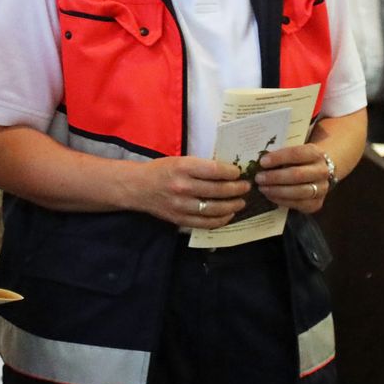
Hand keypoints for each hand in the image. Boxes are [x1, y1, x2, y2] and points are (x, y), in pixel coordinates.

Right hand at [133, 156, 247, 228]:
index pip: (215, 170)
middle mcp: (183, 186)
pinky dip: (221, 220)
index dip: (231, 172)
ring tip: (241, 202)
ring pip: (215, 209)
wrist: (137, 187)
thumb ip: (201, 166)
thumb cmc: (161, 170)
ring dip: (233, 206)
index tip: (239, 172)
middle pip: (218, 190)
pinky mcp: (180, 219)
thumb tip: (228, 172)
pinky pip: (206, 223)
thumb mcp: (179, 160)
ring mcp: (181, 205)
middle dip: (237, 189)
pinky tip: (228, 215)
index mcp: (183, 167)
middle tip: (246, 187)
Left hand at [256, 144, 330, 213]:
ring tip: (262, 188)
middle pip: (298, 175)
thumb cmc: (298, 160)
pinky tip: (270, 196)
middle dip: (275, 177)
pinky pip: (299, 204)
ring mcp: (322, 189)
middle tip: (258, 178)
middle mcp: (322, 171)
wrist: (316, 172)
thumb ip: (280, 154)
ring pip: (299, 191)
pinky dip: (282, 200)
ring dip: (277, 190)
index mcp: (315, 153)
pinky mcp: (317, 203)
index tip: (262, 162)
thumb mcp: (292, 151)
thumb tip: (258, 160)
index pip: (296, 154)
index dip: (278, 158)